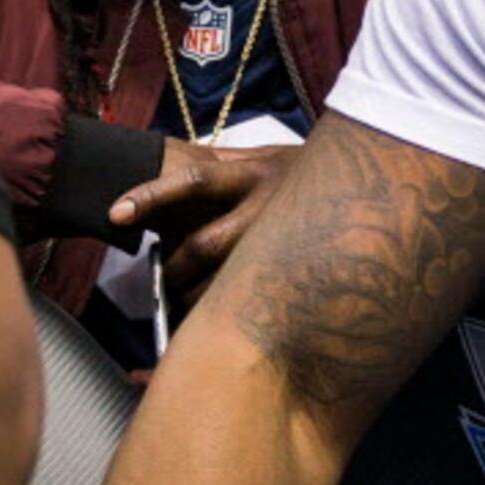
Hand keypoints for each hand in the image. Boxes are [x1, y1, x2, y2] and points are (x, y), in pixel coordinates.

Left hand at [108, 139, 296, 310]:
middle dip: (176, 272)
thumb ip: (224, 166)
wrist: (369, 182)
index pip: (192, 180)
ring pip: (226, 282)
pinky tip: (218, 327)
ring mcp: (284, 241)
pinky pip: (252, 300)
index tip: (115, 214)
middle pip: (205, 246)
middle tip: (167, 284)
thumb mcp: (266, 157)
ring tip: (191, 307)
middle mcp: (267, 205)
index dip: (151, 196)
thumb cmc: (305, 174)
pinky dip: (225, 315)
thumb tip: (169, 170)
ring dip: (199, 299)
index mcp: (252, 171)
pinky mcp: (300, 270)